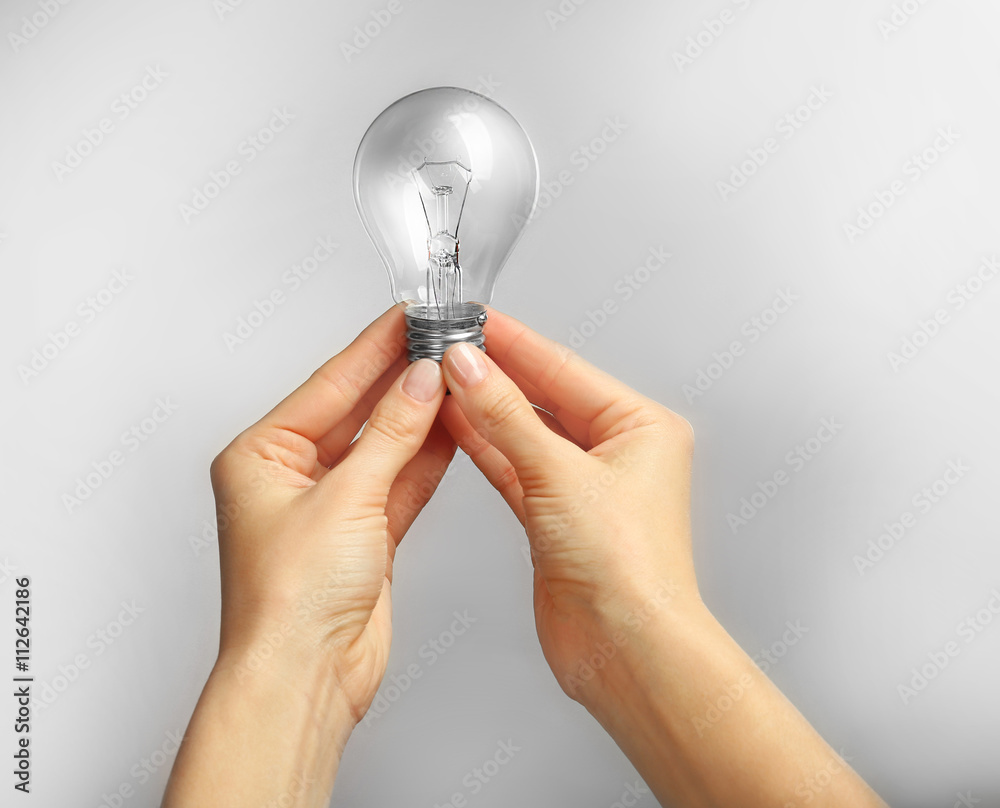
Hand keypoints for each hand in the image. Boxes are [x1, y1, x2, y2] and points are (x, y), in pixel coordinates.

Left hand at [210, 305, 452, 716]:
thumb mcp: (345, 498)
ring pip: (384, 446)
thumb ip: (391, 434)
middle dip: (402, 379)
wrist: (304, 677)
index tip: (410, 318)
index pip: (330, 384)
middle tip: (442, 342)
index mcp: (261, 456)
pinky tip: (451, 428)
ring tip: (457, 376)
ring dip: (421, 416)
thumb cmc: (288, 602)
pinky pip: (400, 482)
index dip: (374, 348)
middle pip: (359, 411)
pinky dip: (427, 458)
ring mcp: (330, 506)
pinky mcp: (364, 536)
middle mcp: (292, 477)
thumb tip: (421, 382)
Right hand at [439, 308, 886, 807]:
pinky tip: (456, 424)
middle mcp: (616, 452)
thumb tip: (472, 367)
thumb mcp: (562, 476)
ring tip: (440, 378)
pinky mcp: (555, 517)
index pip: (563, 369)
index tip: (473, 320)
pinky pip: (514, 468)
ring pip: (523, 433)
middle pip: (542, 397)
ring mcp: (584, 486)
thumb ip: (507, 417)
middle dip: (494, 373)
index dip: (514, 342)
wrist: (627, 650)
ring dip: (483, 408)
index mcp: (641, 427)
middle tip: (448, 345)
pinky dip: (484, 447)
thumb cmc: (631, 571)